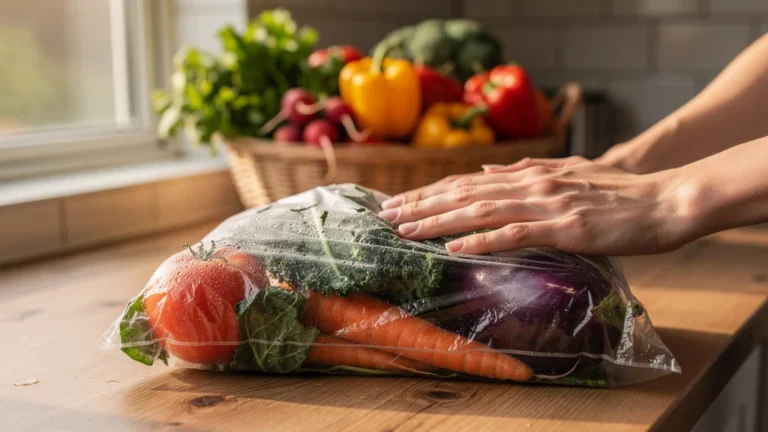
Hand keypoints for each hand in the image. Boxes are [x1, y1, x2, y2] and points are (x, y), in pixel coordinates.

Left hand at [378, 156, 691, 255]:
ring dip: (439, 222)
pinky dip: (481, 241)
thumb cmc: (619, 193)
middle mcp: (531, 185)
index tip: (399, 203)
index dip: (429, 192)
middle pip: (464, 195)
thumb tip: (485, 172)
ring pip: (480, 212)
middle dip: (421, 206)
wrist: (665, 202)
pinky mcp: (564, 228)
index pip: (467, 183)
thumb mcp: (569, 172)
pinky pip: (514, 235)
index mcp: (530, 174)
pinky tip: (454, 248)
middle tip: (386, 217)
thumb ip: (525, 171)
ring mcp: (547, 205)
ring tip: (405, 231)